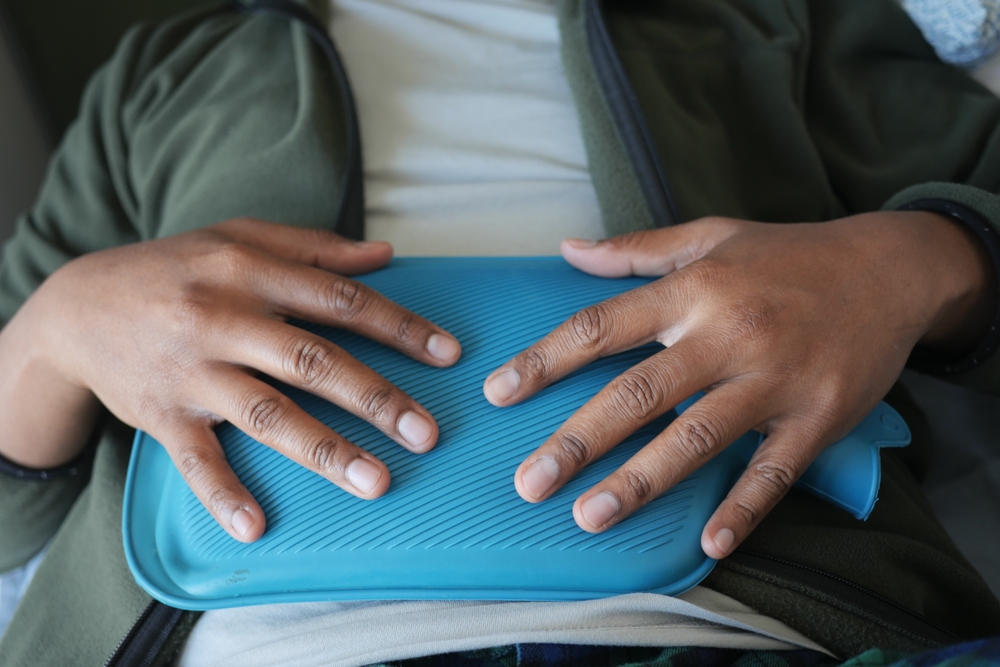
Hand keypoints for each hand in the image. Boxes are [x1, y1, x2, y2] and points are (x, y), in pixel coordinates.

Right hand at [0, 219, 460, 541]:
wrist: (74, 309)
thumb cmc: (171, 269)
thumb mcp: (236, 237)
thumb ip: (313, 247)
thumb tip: (384, 255)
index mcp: (248, 271)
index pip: (339, 300)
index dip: (398, 327)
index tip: (448, 355)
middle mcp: (223, 319)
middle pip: (313, 361)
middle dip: (376, 398)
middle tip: (428, 434)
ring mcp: (192, 372)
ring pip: (267, 414)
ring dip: (324, 451)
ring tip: (377, 483)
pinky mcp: (160, 416)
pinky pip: (195, 460)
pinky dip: (223, 494)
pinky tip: (256, 526)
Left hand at [484, 212, 993, 557]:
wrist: (891, 268)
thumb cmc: (788, 254)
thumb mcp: (711, 236)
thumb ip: (636, 250)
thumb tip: (567, 250)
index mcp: (694, 290)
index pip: (602, 327)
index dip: (545, 360)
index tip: (500, 391)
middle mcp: (728, 334)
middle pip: (638, 393)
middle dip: (577, 440)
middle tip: (529, 482)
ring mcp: (774, 379)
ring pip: (696, 437)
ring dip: (641, 481)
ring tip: (589, 516)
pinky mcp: (818, 417)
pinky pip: (774, 470)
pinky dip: (743, 507)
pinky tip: (710, 540)